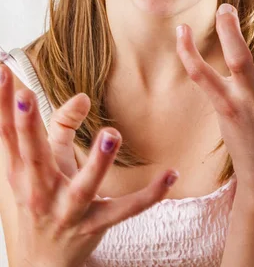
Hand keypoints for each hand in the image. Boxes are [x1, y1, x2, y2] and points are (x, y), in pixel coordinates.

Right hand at [0, 64, 179, 266]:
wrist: (41, 263)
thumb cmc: (41, 197)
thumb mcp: (44, 163)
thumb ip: (61, 124)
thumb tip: (83, 95)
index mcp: (22, 170)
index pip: (9, 132)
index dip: (4, 103)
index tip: (3, 72)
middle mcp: (40, 190)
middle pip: (34, 155)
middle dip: (29, 126)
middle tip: (27, 95)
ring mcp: (68, 210)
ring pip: (84, 186)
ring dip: (98, 162)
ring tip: (112, 133)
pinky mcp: (95, 225)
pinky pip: (125, 210)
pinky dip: (149, 195)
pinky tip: (171, 175)